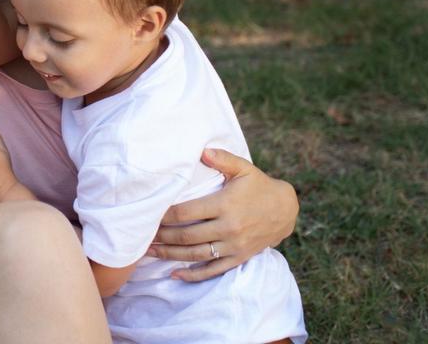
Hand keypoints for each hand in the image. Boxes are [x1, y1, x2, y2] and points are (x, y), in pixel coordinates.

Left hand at [146, 148, 298, 282]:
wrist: (286, 210)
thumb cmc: (259, 185)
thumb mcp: (244, 168)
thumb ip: (223, 159)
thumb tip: (202, 151)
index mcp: (225, 204)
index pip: (187, 212)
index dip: (165, 215)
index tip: (148, 214)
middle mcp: (228, 227)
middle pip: (187, 235)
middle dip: (162, 236)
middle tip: (141, 236)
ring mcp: (233, 245)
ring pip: (196, 254)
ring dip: (171, 255)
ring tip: (150, 252)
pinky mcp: (239, 257)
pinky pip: (213, 270)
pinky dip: (193, 275)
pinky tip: (175, 274)